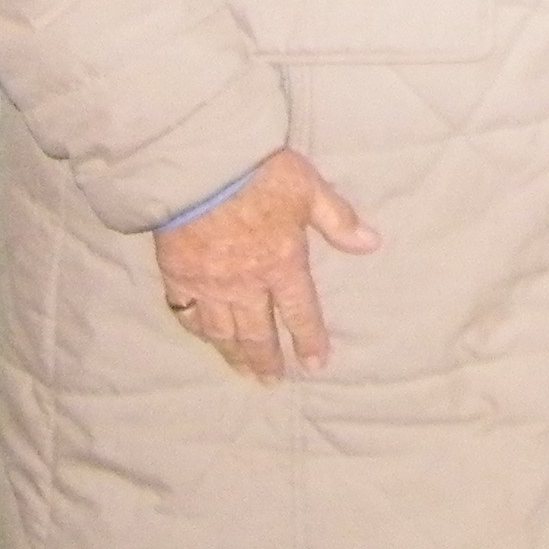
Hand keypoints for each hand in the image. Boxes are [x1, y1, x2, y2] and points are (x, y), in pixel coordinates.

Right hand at [150, 146, 379, 383]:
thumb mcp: (309, 190)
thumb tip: (371, 244)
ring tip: (241, 371)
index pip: (300, 311)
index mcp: (282, 264)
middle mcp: (245, 284)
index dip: (309, 339)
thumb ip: (338, 220)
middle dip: (267, 360)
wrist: (201, 167)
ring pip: (222, 331)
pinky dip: (197, 329)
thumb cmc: (261, 174)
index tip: (315, 364)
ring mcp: (209, 285)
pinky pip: (187, 314)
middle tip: (272, 381)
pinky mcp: (177, 277)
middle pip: (257, 333)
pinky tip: (204, 337)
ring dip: (233, 354)